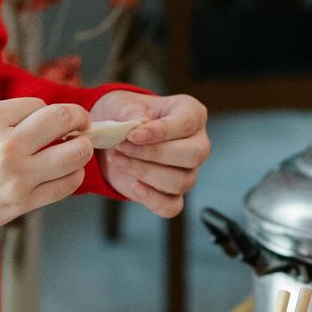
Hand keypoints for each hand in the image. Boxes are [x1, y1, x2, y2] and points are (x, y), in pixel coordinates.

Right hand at [0, 97, 91, 228]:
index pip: (39, 105)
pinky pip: (65, 186)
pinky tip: (68, 170)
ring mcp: (18, 177)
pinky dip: (74, 175)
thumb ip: (11, 114)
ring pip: (74, 155)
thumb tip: (53, 116)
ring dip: (82, 148)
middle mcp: (7, 147)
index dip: (44, 110)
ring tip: (77, 147)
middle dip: (79, 119)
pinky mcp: (23, 202)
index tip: (43, 118)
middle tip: (81, 123)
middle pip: (63, 121)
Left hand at [95, 92, 209, 219]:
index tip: (133, 135)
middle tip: (123, 146)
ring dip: (145, 173)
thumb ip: (130, 112)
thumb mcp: (123, 105)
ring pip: (181, 181)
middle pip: (194, 155)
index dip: (161, 132)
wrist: (114, 137)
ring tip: (118, 159)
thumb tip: (139, 125)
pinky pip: (172, 206)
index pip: (187, 124)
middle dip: (154, 153)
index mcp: (191, 114)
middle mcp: (197, 143)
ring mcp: (188, 171)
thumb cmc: (126, 115)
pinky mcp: (173, 194)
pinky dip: (152, 199)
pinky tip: (134, 185)